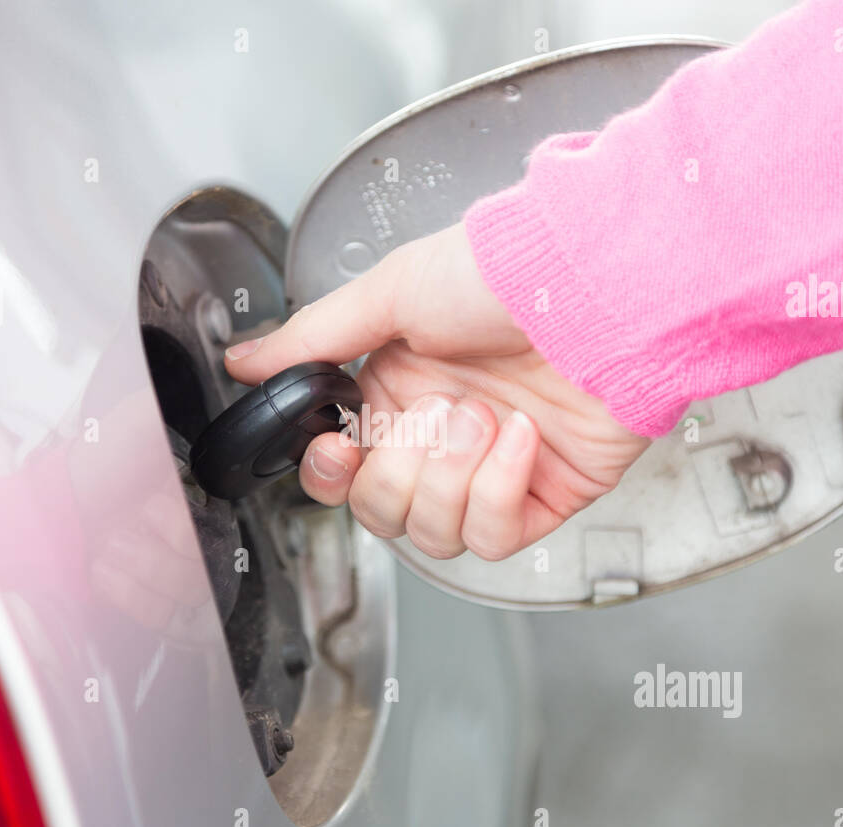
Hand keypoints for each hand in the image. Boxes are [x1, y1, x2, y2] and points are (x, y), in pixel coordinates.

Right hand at [223, 222, 650, 560]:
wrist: (599, 286)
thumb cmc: (503, 273)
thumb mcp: (390, 293)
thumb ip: (310, 340)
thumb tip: (243, 360)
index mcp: (396, 391)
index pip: (341, 470)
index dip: (331, 473)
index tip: (339, 447)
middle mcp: (440, 436)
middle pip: (382, 512)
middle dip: (401, 468)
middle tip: (437, 412)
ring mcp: (492, 471)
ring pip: (434, 535)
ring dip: (451, 477)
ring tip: (484, 418)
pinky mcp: (544, 495)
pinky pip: (494, 537)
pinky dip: (499, 489)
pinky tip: (519, 438)